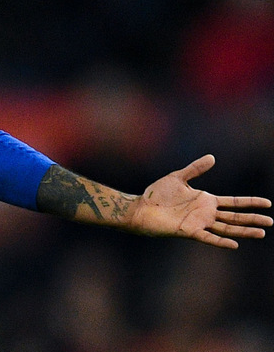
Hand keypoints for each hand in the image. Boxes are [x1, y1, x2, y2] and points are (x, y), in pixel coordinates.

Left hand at [129, 155, 271, 248]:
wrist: (140, 208)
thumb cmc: (156, 194)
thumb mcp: (178, 177)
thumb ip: (195, 169)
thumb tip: (213, 157)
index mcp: (206, 200)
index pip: (233, 202)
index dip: (249, 202)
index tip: (267, 203)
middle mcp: (206, 213)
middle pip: (234, 217)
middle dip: (252, 218)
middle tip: (271, 221)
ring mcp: (199, 223)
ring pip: (226, 228)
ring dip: (243, 231)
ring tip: (261, 233)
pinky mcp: (189, 231)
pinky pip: (208, 237)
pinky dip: (221, 241)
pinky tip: (235, 244)